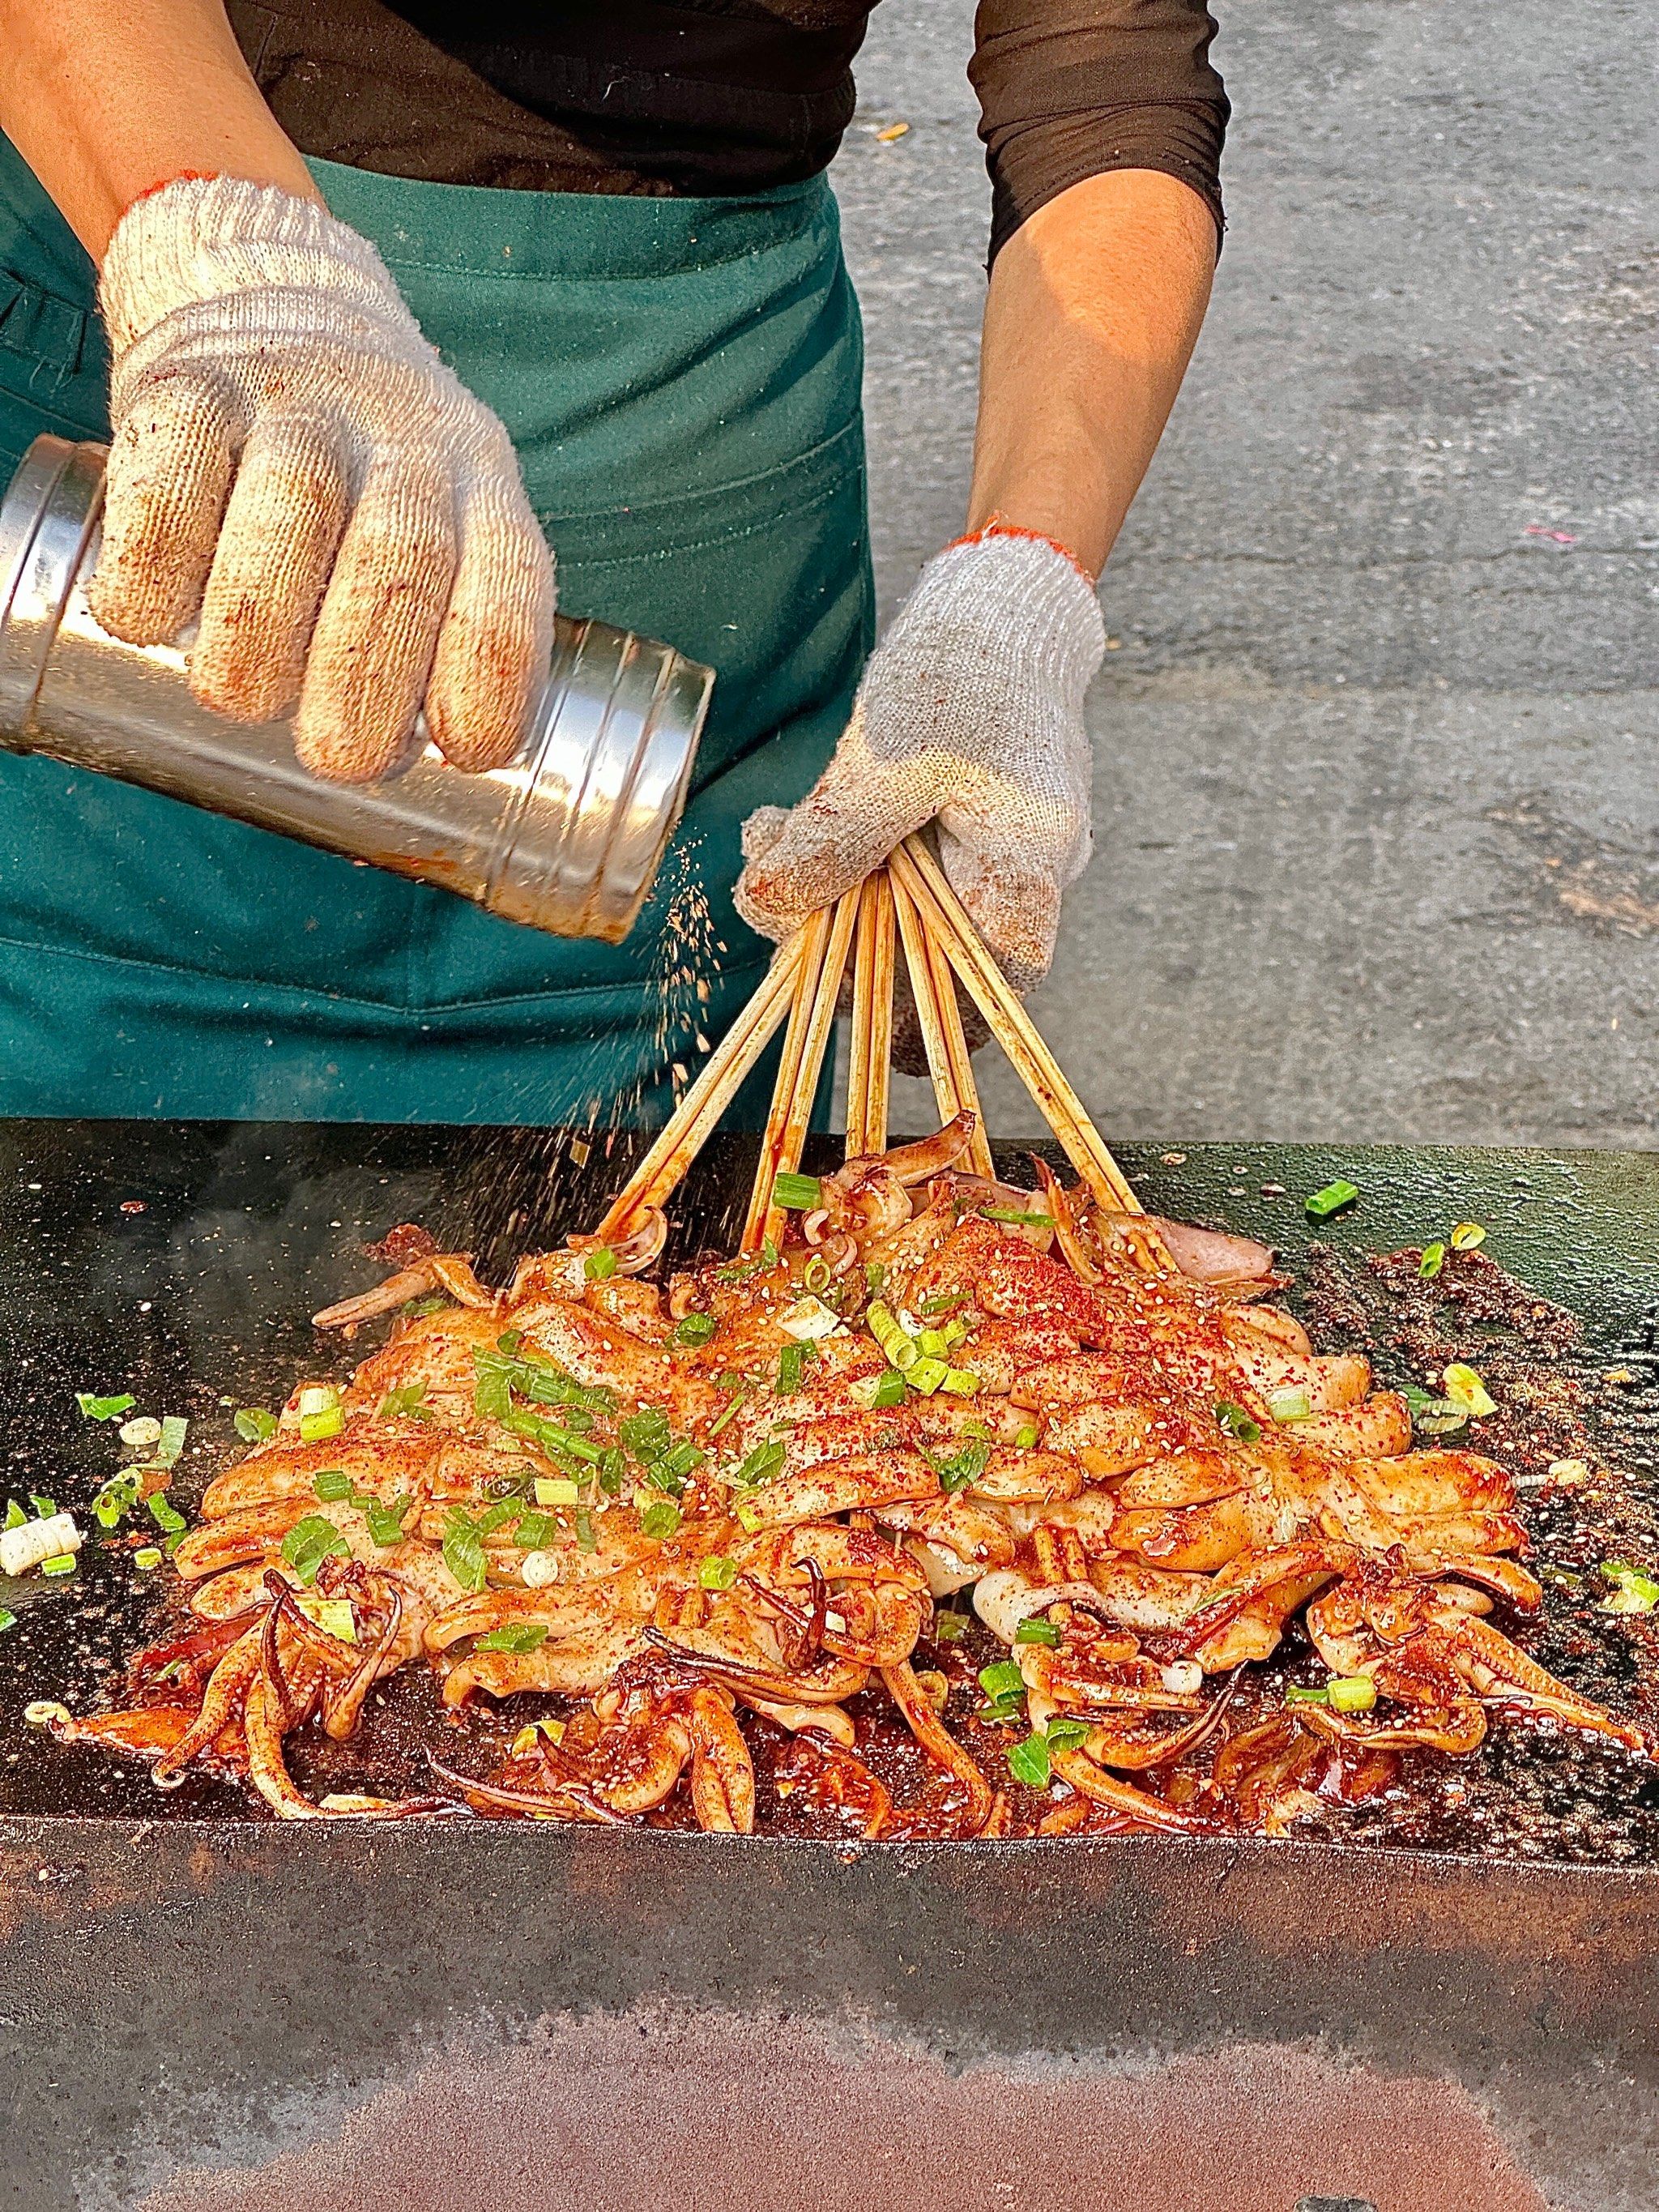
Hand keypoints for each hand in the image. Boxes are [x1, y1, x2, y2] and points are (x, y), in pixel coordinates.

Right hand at [90, 176, 553, 781]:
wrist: (275, 307)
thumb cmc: (370, 486)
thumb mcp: (444, 531)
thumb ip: (437, 649)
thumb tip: (428, 822)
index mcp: (482, 484)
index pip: (509, 577)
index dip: (493, 671)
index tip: (465, 750)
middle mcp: (402, 434)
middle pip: (401, 557)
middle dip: (367, 675)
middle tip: (338, 757)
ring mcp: (296, 401)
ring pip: (289, 514)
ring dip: (257, 629)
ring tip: (236, 700)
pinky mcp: (191, 387)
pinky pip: (169, 467)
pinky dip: (151, 555)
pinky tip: (140, 619)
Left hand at [735, 529, 1103, 992]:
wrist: (996, 607)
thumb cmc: (961, 671)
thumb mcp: (885, 757)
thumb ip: (834, 839)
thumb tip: (773, 910)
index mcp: (1027, 859)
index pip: (998, 980)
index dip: (937, 1019)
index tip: (865, 1020)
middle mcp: (1018, 871)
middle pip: (933, 956)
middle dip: (842, 940)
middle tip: (774, 902)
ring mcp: (987, 854)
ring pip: (900, 914)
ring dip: (824, 892)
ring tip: (768, 840)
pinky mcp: (953, 833)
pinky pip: (891, 872)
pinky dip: (837, 859)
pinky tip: (786, 829)